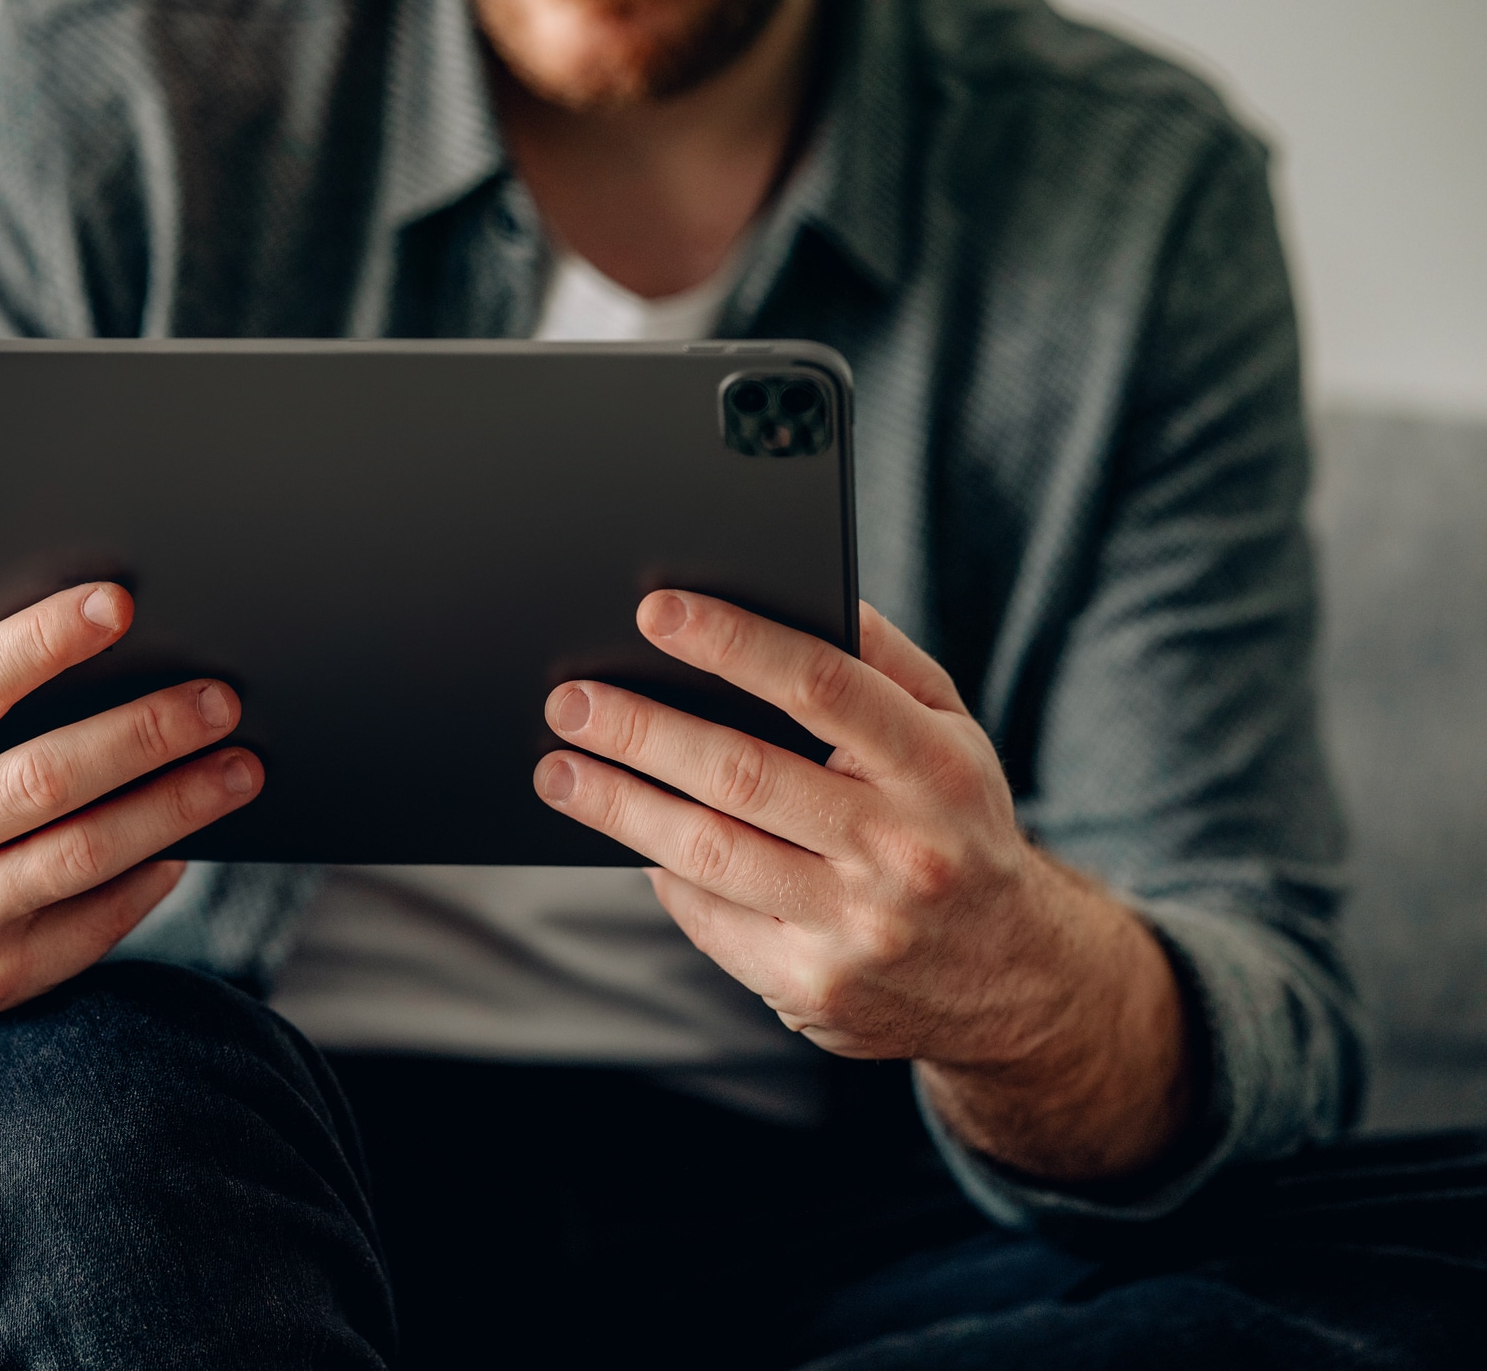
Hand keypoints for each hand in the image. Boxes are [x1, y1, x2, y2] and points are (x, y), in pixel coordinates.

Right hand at [0, 582, 260, 1074]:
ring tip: (242, 768)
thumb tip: (82, 604)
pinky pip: (95, 922)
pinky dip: (151, 876)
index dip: (42, 640)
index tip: (121, 603)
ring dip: (174, 807)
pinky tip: (192, 841)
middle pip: (42, 778)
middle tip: (222, 699)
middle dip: (143, 733)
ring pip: (82, 854)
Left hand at [534, 592, 1190, 1181]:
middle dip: (641, 730)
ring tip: (557, 771)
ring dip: (618, 807)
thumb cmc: (956, 822)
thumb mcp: (952, 733)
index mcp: (935, 766)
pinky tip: (628, 839)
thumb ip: (880, 659)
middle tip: (569, 700)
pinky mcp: (814, 988)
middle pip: (743, 774)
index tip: (654, 610)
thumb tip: (794, 590)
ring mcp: (856, 927)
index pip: (822, 685)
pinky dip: (664, 874)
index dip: (732, 642)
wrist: (1021, 983)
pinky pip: (712, 918)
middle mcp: (901, 849)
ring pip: (709, 853)